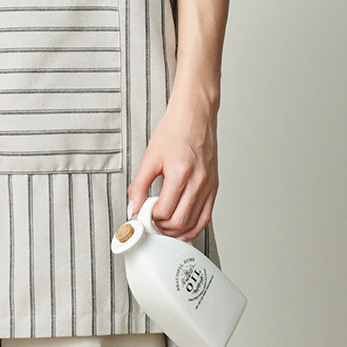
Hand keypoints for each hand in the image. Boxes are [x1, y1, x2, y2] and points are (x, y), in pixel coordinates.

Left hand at [126, 93, 218, 241]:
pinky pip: (206, 216)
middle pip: (179, 221)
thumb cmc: (175, 130)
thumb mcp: (150, 156)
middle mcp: (198, 181)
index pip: (164, 211)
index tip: (141, 214)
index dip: (150, 217)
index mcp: (180, 172)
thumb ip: (139, 185)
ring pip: (193, 223)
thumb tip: (133, 207)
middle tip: (150, 220)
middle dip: (161, 227)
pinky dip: (193, 227)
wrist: (195, 115)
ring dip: (176, 231)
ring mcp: (209, 185)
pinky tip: (181, 228)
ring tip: (162, 225)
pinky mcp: (214, 186)